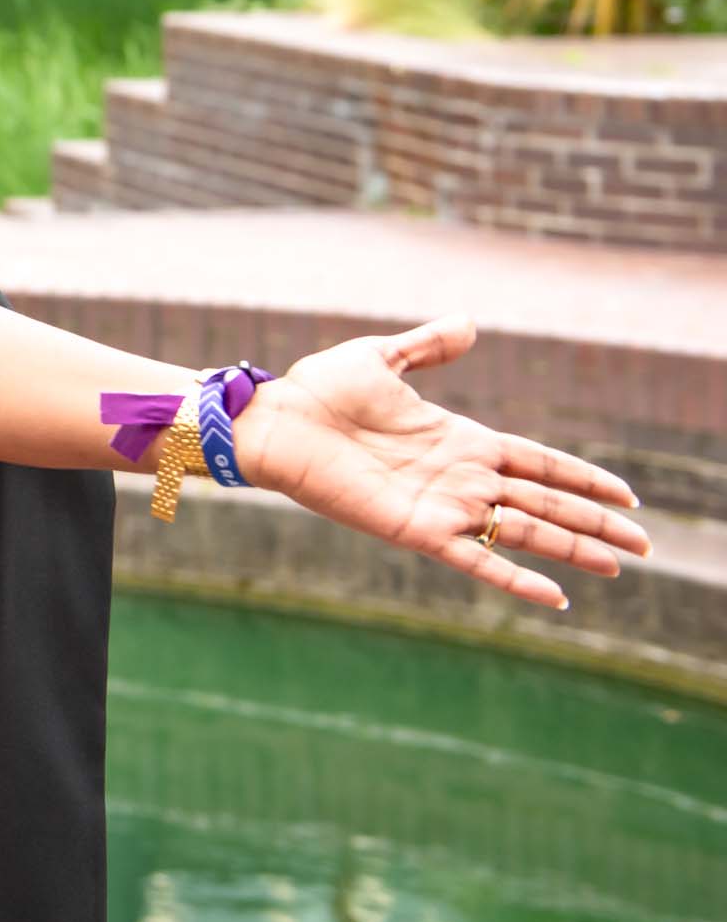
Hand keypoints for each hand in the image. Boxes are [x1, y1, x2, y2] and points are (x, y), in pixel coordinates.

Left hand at [233, 316, 649, 609]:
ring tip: (619, 567)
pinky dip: (515, 579)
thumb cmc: (320, 390)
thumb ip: (427, 347)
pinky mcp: (416, 531)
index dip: (583, 479)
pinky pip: (476, 561)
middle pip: (547, 503)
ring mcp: (443, 506)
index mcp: (460, 440)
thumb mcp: (381, 359)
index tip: (627, 495)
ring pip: (525, 532)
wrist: (276, 419)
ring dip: (573, 550)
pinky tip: (556, 598)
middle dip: (596, 523)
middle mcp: (461, 478)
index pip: (540, 463)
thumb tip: (469, 323)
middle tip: (645, 545)